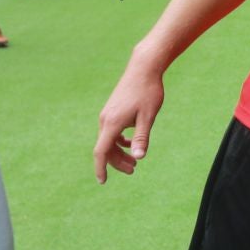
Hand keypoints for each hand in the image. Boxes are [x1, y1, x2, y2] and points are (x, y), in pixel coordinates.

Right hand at [94, 60, 163, 182]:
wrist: (143, 68)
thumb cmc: (148, 92)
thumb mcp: (148, 117)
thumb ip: (142, 138)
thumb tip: (138, 157)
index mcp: (112, 123)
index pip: (101, 151)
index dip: (101, 168)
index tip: (103, 181)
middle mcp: (105, 120)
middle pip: (105, 148)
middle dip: (117, 162)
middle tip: (133, 171)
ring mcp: (107, 114)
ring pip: (108, 140)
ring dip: (119, 152)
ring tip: (135, 162)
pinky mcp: (112, 110)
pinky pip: (111, 132)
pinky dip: (119, 141)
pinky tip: (131, 144)